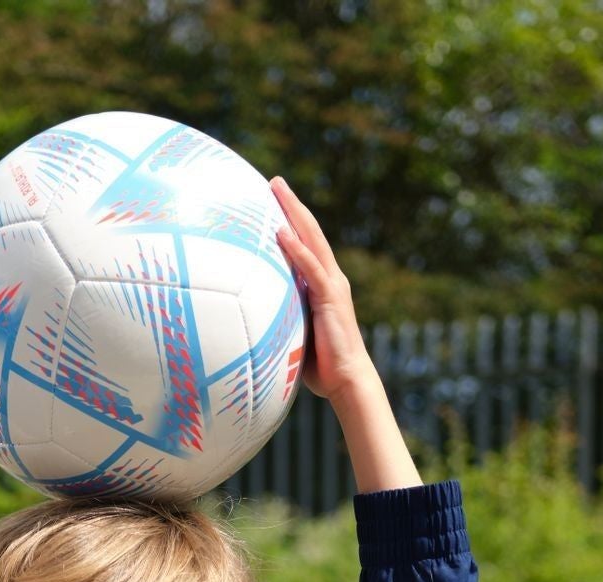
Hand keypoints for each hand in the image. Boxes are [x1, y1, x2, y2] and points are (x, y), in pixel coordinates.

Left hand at [270, 178, 369, 401]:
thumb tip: (254, 317)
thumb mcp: (296, 333)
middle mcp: (330, 277)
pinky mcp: (330, 299)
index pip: (305, 244)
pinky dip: (296, 250)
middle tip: (274, 181)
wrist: (347, 380)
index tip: (274, 200)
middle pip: (309, 231)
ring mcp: (332, 285)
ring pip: (311, 240)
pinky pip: (311, 269)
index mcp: (322, 284)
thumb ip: (283, 316)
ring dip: (294, 214)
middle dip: (292, 204)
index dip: (291, 220)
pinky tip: (281, 233)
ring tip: (277, 190)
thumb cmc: (320, 365)